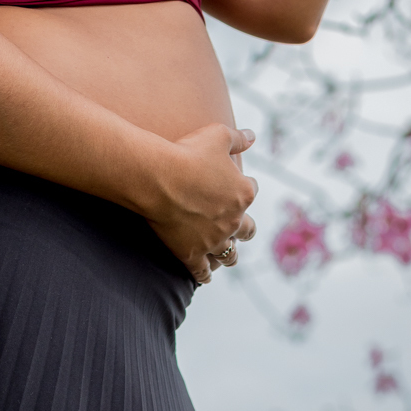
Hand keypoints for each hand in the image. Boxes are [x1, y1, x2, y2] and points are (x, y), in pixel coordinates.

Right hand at [144, 123, 257, 284]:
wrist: (158, 178)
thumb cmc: (187, 152)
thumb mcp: (218, 135)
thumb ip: (238, 138)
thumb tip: (252, 136)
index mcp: (243, 192)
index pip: (252, 190)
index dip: (243, 186)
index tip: (234, 184)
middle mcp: (234, 220)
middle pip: (248, 229)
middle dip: (244, 227)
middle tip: (237, 225)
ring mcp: (214, 240)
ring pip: (230, 255)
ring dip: (229, 253)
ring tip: (226, 253)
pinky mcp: (192, 254)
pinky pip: (203, 272)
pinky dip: (206, 274)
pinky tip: (206, 275)